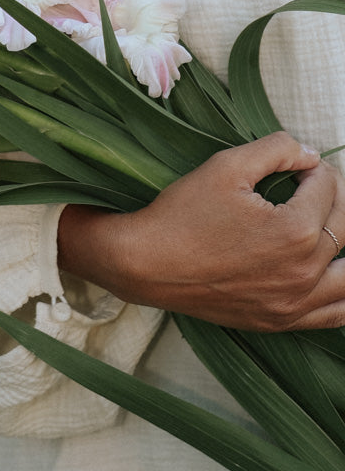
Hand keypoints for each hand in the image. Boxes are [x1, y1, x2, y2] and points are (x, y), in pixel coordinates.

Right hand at [57, 132, 344, 331]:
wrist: (146, 263)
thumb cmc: (182, 213)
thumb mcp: (226, 165)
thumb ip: (276, 149)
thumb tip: (309, 154)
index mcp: (295, 230)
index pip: (327, 186)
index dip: (313, 166)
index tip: (297, 163)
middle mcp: (304, 271)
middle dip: (334, 195)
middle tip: (311, 183)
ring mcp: (295, 303)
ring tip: (325, 224)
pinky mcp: (281, 321)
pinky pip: (336, 315)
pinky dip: (344, 293)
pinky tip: (332, 272)